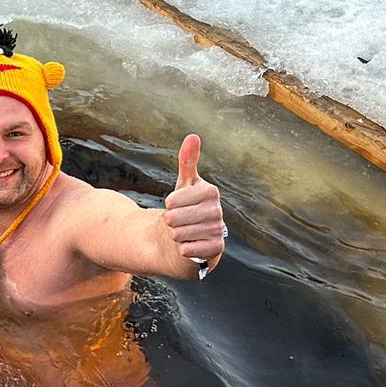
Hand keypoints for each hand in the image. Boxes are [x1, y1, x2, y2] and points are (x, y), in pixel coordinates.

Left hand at [163, 134, 225, 261]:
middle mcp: (217, 210)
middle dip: (169, 222)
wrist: (189, 239)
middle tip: (177, 222)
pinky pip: (188, 250)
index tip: (175, 206)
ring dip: (175, 236)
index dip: (168, 205)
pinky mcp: (215, 250)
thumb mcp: (184, 185)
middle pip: (174, 218)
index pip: (173, 200)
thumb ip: (187, 162)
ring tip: (182, 233)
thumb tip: (193, 136)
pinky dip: (181, 250)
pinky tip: (187, 246)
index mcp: (210, 192)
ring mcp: (217, 231)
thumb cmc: (185, 209)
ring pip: (178, 234)